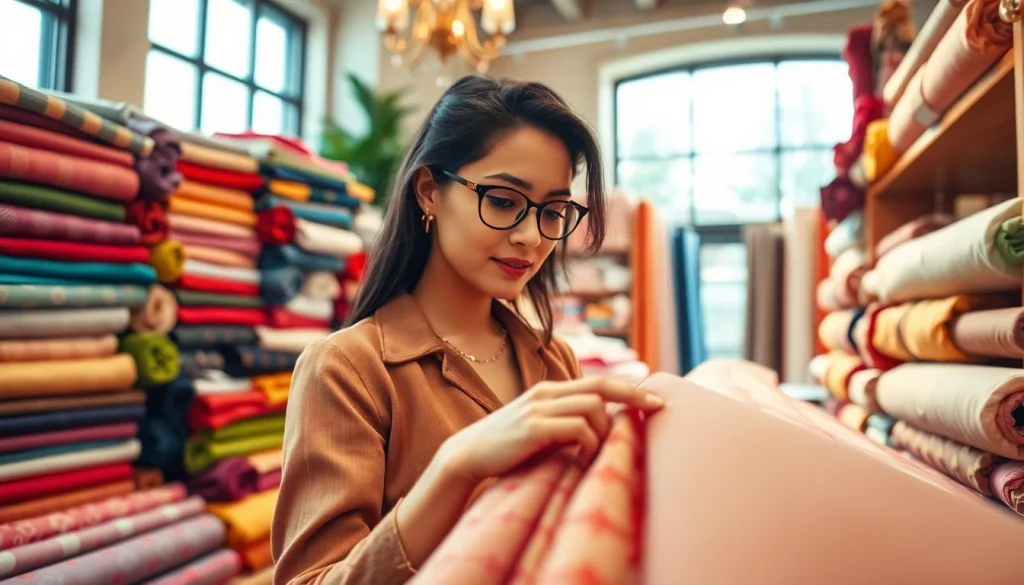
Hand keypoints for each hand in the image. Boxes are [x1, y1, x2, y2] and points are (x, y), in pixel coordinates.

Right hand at [436, 376, 663, 485]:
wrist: (466, 456)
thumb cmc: (506, 449)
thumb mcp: (539, 429)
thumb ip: (565, 423)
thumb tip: (601, 430)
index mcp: (549, 391)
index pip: (598, 382)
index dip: (630, 388)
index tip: (655, 400)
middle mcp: (546, 394)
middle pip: (602, 386)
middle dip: (634, 396)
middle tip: (658, 409)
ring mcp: (539, 409)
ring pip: (593, 407)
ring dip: (606, 432)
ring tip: (601, 452)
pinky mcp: (534, 428)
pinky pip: (577, 428)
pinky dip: (590, 443)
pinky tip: (585, 458)